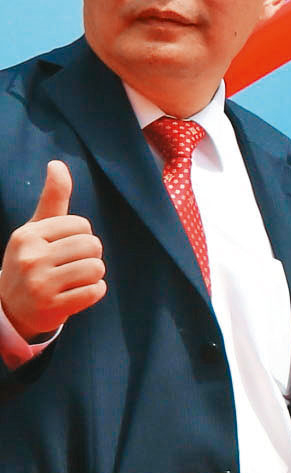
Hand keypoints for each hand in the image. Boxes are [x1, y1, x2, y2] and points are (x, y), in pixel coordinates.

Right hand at [2, 159, 105, 341]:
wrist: (11, 309)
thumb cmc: (31, 261)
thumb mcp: (36, 229)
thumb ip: (52, 199)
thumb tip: (57, 164)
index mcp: (27, 235)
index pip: (82, 225)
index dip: (81, 236)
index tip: (63, 248)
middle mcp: (31, 257)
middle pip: (92, 245)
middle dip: (89, 255)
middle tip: (69, 266)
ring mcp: (40, 284)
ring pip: (96, 268)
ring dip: (92, 275)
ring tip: (71, 280)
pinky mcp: (53, 306)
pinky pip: (96, 291)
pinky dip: (92, 292)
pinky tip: (74, 295)